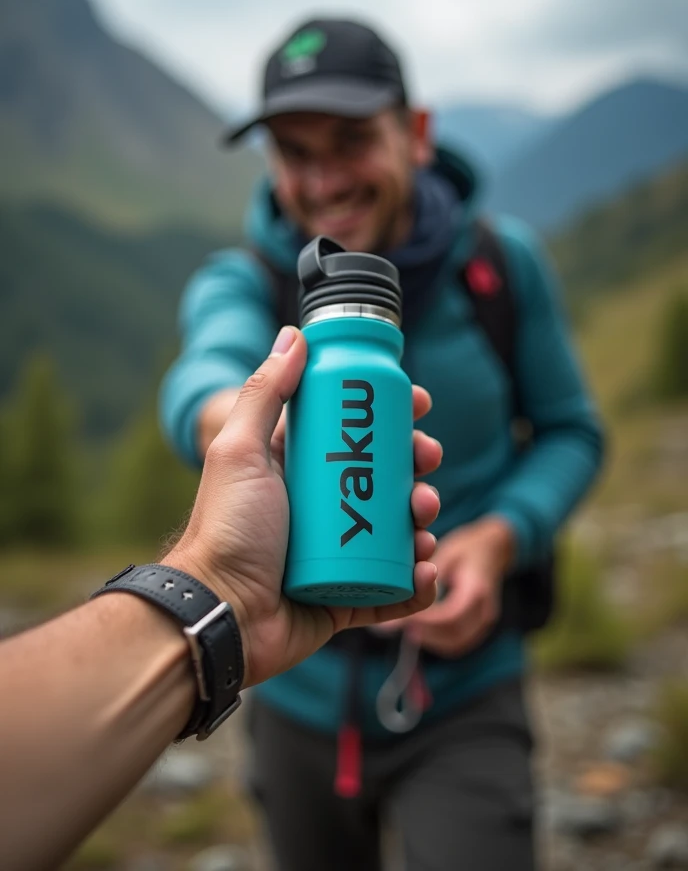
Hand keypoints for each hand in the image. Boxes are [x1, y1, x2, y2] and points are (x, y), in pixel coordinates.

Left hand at [167, 326, 441, 686]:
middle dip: (416, 467)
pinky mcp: (346, 601)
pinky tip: (426, 570)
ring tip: (425, 518)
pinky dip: (418, 582)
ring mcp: (337, 556)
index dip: (391, 418)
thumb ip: (264, 392)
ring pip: (398, 531)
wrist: (219, 613)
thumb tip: (295, 336)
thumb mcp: (240, 450)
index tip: (419, 404)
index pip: (355, 434)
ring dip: (424, 519)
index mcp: (298, 470)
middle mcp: (320, 510)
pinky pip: (394, 590)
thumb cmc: (225, 529)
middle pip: (385, 479)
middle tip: (427, 462)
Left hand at [376, 517, 515, 657]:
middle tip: (402, 625)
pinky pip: (461, 641)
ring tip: (409, 629)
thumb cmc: (467, 548)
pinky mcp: (482, 624)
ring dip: (432, 640)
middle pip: (453, 634)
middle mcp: (484, 609)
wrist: (495, 549)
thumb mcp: (445, 554)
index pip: (451, 616)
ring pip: (457, 643)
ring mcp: (486, 619)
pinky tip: (424, 631)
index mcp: (475, 589)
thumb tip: (398, 592)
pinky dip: (441, 641)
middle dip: (425, 634)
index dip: (426, 621)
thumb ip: (424, 577)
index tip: (405, 617)